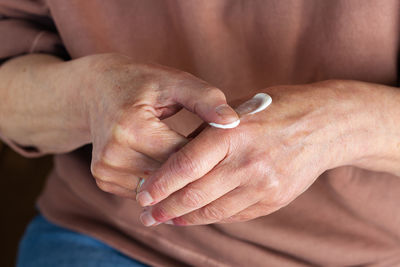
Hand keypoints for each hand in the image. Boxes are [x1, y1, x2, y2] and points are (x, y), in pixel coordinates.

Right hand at [77, 53, 238, 198]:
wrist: (96, 91)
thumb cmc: (141, 83)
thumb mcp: (174, 81)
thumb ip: (205, 99)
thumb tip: (233, 121)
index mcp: (131, 127)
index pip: (183, 156)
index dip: (209, 155)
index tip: (226, 149)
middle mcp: (113, 153)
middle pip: (170, 177)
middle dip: (195, 171)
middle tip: (215, 161)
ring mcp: (105, 169)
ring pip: (158, 189)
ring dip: (177, 180)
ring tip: (191, 164)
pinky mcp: (103, 179)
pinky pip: (143, 191)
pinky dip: (159, 183)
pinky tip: (168, 168)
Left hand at [136, 80, 381, 225]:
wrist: (325, 125)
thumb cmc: (276, 109)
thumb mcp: (238, 109)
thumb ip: (207, 134)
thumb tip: (174, 158)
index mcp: (232, 132)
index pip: (185, 165)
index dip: (159, 184)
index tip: (142, 196)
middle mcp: (247, 161)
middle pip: (194, 194)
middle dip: (165, 209)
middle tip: (147, 216)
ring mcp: (263, 184)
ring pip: (213, 210)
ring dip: (185, 218)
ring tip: (167, 219)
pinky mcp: (274, 200)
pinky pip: (235, 215)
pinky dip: (211, 217)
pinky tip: (197, 216)